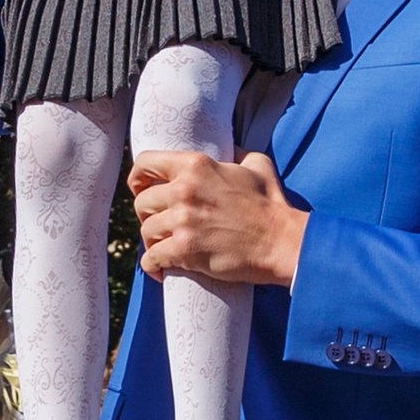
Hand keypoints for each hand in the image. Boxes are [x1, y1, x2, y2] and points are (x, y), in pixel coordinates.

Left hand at [129, 147, 306, 290]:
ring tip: (164, 248)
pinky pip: (151, 258)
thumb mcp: (257, 166)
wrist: (281, 242)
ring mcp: (183, 221)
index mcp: (196, 166)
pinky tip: (159, 270)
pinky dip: (152, 266)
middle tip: (159, 225)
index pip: (146, 163)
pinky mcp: (185, 250)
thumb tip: (231, 149)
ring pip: (145, 231)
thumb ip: (237, 153)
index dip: (137, 178)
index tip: (140, 189)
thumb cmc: (271, 206)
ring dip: (152, 242)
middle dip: (147, 215)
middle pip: (142, 203)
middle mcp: (184, 190)